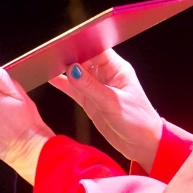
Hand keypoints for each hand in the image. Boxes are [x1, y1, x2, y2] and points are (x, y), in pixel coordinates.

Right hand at [50, 48, 162, 168]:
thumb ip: (90, 87)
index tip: (68, 49)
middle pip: (84, 60)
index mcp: (118, 69)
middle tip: (56, 59)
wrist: (143, 144)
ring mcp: (98, 88)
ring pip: (77, 74)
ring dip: (65, 71)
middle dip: (71, 58)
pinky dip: (64, 85)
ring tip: (50, 66)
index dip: (82, 47)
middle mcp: (107, 76)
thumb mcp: (112, 102)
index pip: (97, 50)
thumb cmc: (139, 121)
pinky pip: (74, 89)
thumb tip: (73, 71)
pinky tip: (52, 79)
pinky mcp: (90, 101)